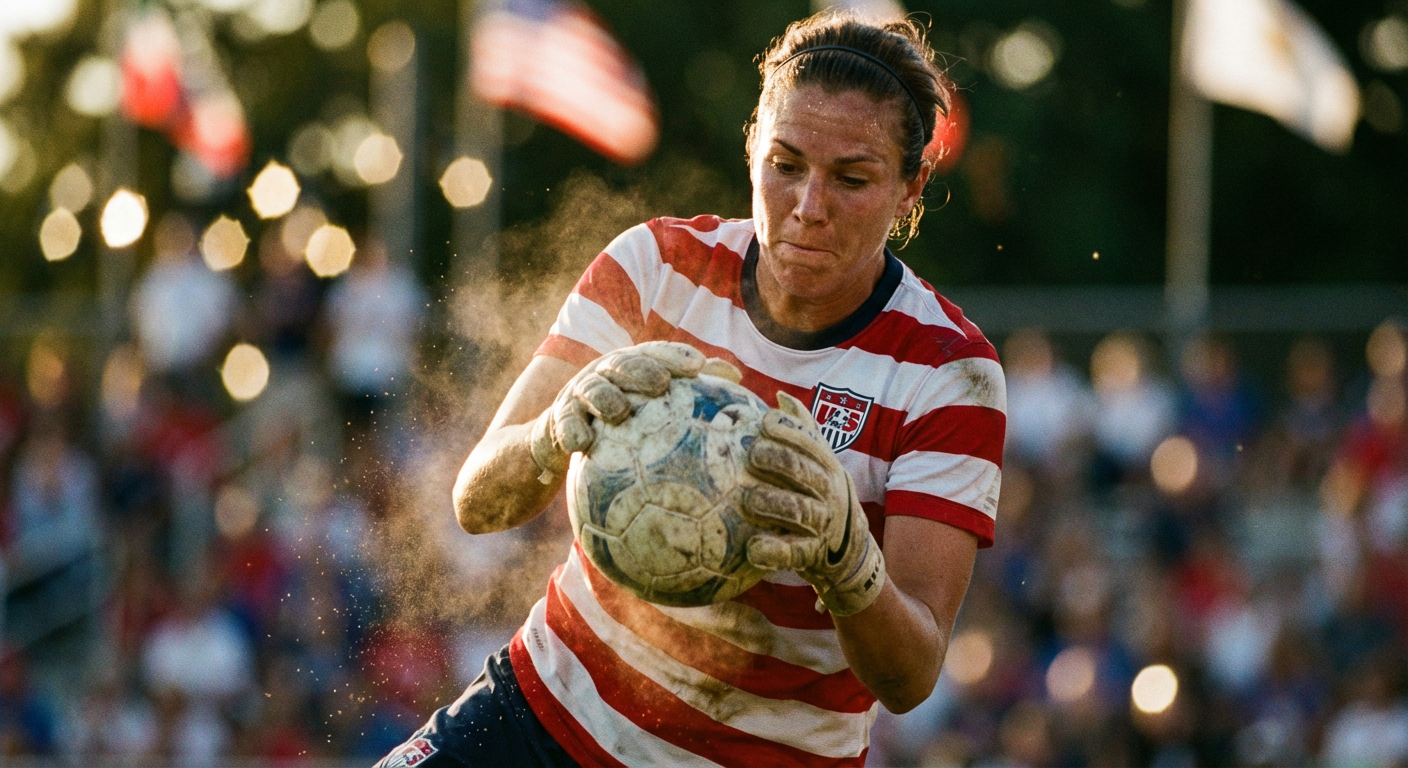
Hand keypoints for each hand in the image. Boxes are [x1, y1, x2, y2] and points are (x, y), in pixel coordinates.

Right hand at [527, 341, 740, 483]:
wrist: (558, 442)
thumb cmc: (616, 424)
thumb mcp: (649, 407)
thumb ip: (689, 392)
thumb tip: (738, 379)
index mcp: (631, 369)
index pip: (655, 355)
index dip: (675, 356)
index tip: (698, 366)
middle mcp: (605, 375)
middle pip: (623, 365)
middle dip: (641, 371)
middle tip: (661, 384)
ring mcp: (578, 395)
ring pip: (591, 390)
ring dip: (605, 398)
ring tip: (620, 412)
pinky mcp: (556, 419)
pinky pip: (562, 424)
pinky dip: (570, 431)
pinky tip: (580, 443)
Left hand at [741, 392, 884, 616]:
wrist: (849, 554)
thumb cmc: (823, 498)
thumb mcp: (821, 463)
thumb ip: (804, 432)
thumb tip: (781, 396)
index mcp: (827, 467)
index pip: (809, 443)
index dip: (787, 431)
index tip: (764, 423)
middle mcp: (829, 492)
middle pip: (804, 471)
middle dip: (777, 460)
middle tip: (751, 455)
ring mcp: (823, 524)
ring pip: (799, 510)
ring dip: (772, 502)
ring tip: (748, 499)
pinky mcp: (813, 555)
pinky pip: (794, 553)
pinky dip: (774, 551)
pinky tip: (754, 548)